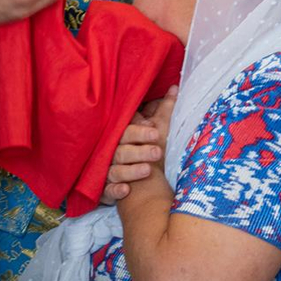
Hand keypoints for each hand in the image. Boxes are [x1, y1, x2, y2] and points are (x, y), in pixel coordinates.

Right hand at [100, 86, 177, 203]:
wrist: (132, 178)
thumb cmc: (140, 147)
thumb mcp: (151, 128)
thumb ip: (162, 110)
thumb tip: (176, 88)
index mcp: (120, 137)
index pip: (126, 132)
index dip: (139, 132)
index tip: (156, 134)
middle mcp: (111, 153)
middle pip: (121, 151)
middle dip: (139, 152)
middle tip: (158, 152)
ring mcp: (107, 172)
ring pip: (114, 171)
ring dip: (130, 170)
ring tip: (148, 170)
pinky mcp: (105, 191)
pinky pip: (106, 192)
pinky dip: (114, 190)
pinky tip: (125, 190)